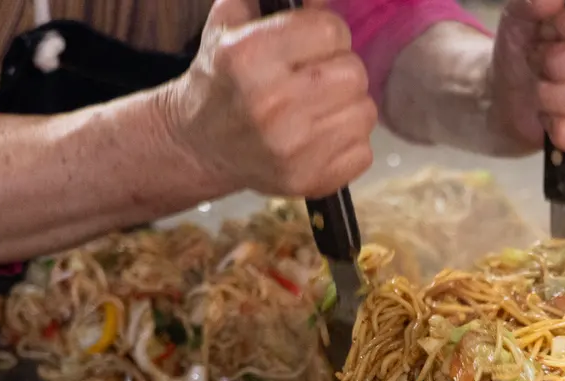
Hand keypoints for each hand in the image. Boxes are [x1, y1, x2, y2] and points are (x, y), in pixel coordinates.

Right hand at [162, 0, 375, 197]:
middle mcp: (271, 103)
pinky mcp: (307, 179)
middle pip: (354, 72)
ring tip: (318, 108)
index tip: (311, 46)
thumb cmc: (222, 79)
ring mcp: (291, 148)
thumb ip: (278, 1)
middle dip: (339, 71)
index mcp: (250, 57)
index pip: (332, 31)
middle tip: (316, 79)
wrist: (199, 145)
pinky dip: (348, 144)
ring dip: (348, 107)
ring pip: (365, 112)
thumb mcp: (232, 23)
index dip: (326, 35)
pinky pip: (363, 152)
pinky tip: (320, 137)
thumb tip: (320, 0)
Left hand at [490, 0, 564, 154]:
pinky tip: (552, 119)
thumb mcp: (519, 15)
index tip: (545, 32)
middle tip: (539, 65)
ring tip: (543, 91)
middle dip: (555, 63)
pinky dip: (558, 128)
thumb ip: (534, 0)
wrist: (509, 97)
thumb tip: (550, 1)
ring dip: (552, 97)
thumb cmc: (524, 49)